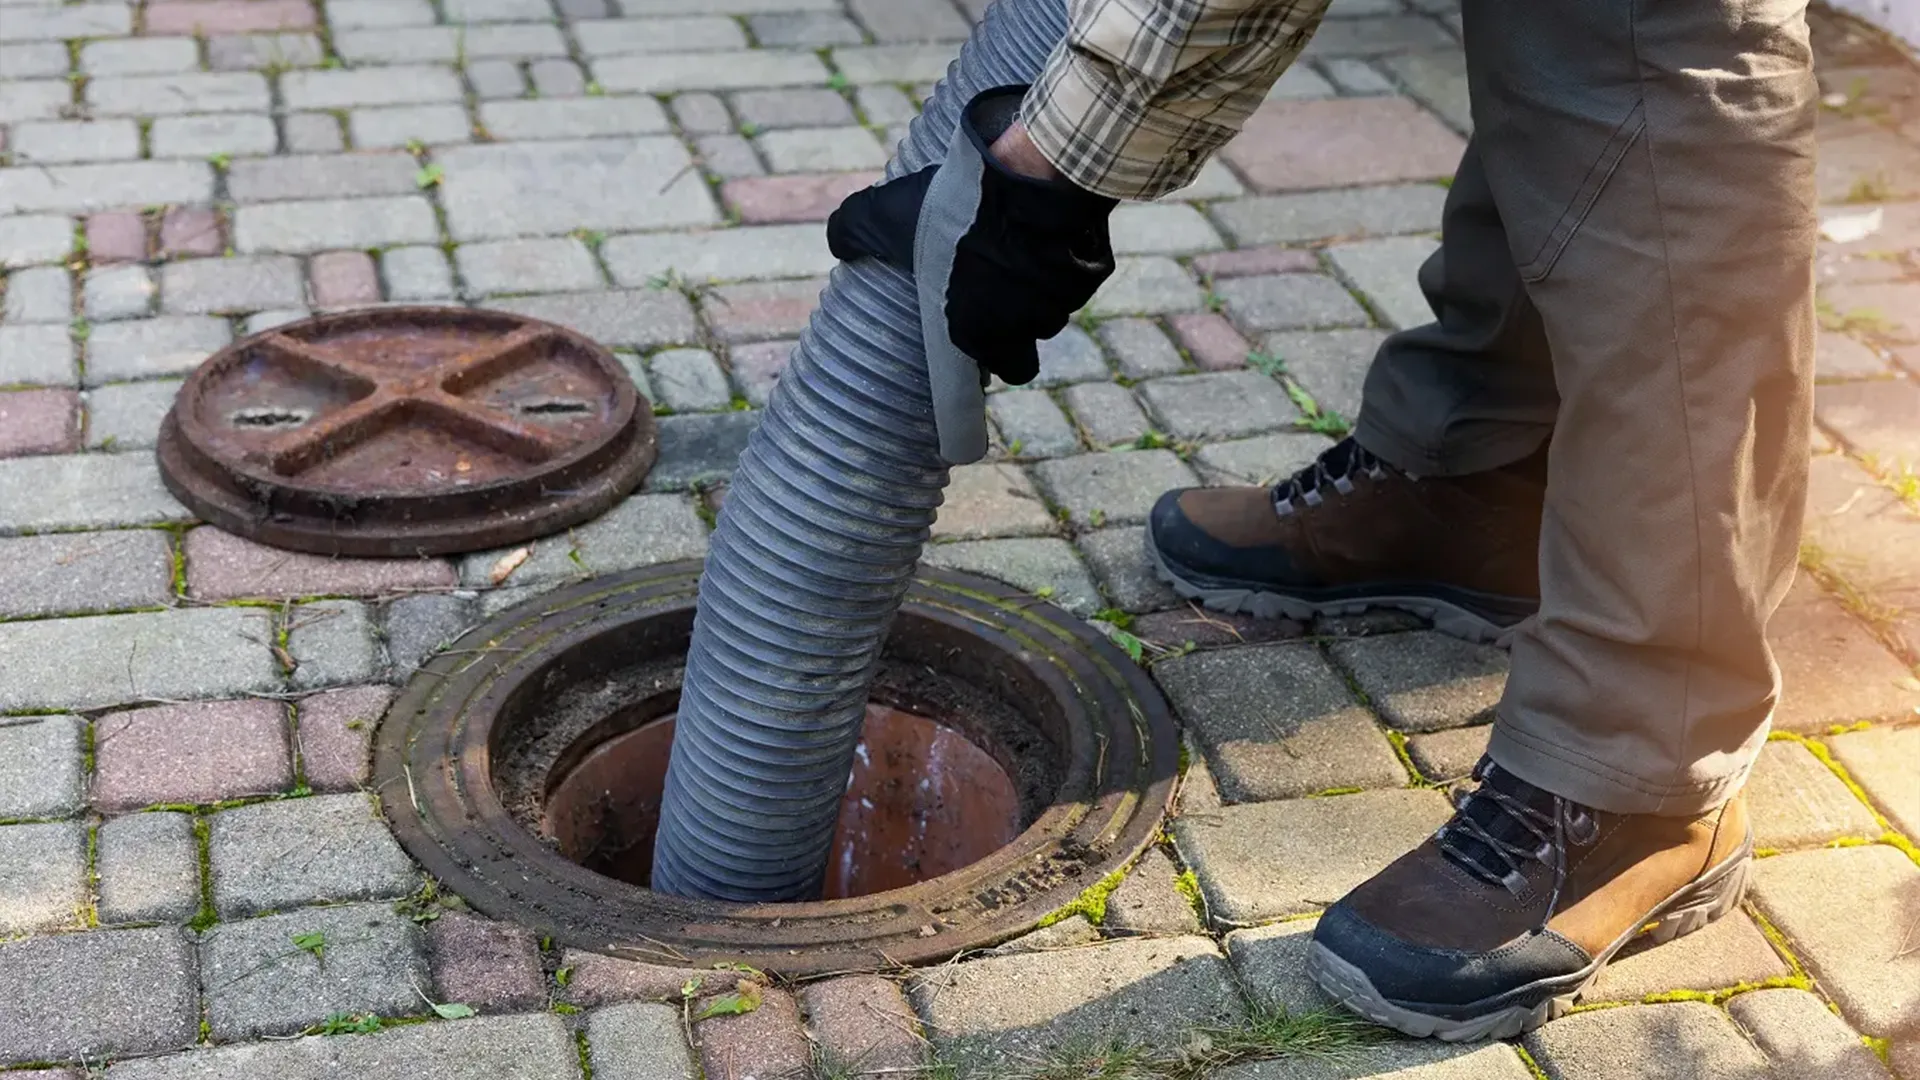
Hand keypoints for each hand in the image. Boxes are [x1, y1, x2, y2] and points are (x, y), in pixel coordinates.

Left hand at [826, 86, 1116, 386]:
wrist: (1030, 176)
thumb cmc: (954, 208)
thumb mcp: (888, 216)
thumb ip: (855, 233)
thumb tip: (838, 239)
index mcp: (978, 332)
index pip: (997, 373)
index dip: (990, 364)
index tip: (981, 345)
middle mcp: (1025, 328)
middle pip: (1028, 345)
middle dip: (1016, 328)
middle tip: (998, 294)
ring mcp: (1063, 301)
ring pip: (1052, 308)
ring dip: (1039, 291)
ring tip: (1018, 252)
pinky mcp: (1090, 272)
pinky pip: (1078, 274)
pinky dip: (1066, 260)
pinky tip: (1048, 232)